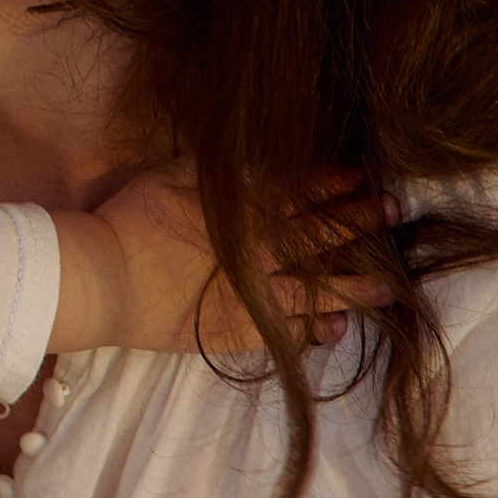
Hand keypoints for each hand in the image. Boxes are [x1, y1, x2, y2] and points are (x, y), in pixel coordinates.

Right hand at [62, 162, 395, 352]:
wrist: (101, 279)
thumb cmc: (128, 221)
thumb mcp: (166, 176)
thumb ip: (213, 171)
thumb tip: (250, 165)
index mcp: (242, 213)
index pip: (301, 193)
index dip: (335, 182)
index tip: (365, 175)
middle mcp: (258, 254)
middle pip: (319, 235)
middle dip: (360, 220)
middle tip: (396, 211)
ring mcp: (250, 296)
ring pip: (316, 290)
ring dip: (356, 285)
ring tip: (390, 285)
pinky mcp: (234, 331)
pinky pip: (284, 332)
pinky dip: (312, 330)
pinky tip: (336, 329)